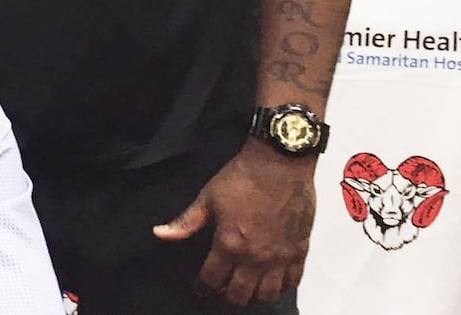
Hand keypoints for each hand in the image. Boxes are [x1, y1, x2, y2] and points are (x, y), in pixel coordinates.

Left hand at [152, 142, 316, 305]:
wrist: (279, 164)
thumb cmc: (243, 178)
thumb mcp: (207, 198)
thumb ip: (186, 222)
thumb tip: (160, 234)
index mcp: (230, 245)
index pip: (212, 279)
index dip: (202, 287)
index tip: (199, 288)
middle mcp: (256, 258)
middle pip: (239, 294)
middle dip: (226, 295)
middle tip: (221, 288)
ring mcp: (280, 257)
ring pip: (267, 294)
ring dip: (253, 295)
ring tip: (245, 287)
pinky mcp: (299, 251)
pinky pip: (292, 282)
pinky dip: (281, 288)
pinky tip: (272, 282)